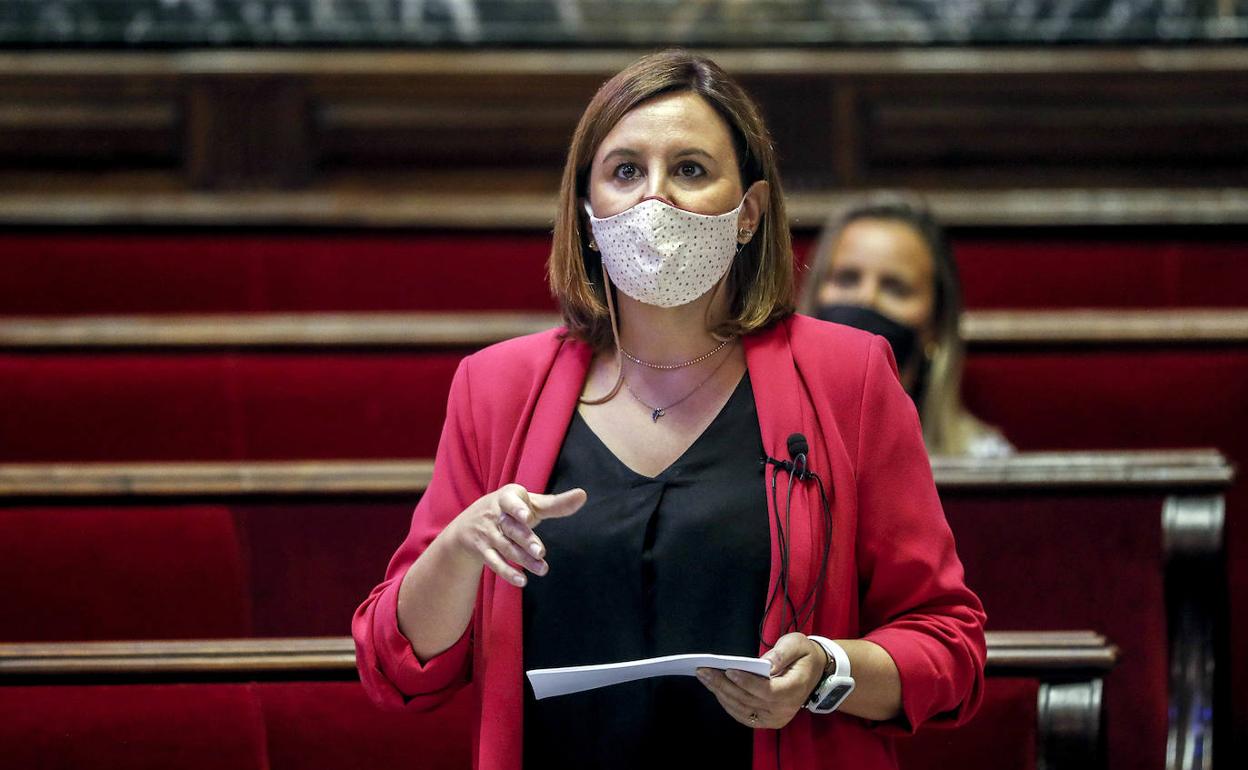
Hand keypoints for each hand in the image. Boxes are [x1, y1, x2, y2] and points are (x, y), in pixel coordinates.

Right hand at [448, 483, 586, 586]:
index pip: (511, 503)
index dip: (518, 510)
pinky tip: (522, 581)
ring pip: (506, 548)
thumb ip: (555, 503)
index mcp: (507, 498)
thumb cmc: (510, 510)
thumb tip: (583, 495)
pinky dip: (507, 573)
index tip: (529, 517)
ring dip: (523, 560)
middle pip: (512, 529)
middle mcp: (494, 515)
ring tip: (542, 569)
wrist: (468, 524)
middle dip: (526, 540)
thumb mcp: (529, 504)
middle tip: (541, 552)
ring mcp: (487, 534)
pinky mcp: (482, 551)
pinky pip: (494, 562)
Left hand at [696, 632, 826, 728]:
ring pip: (743, 709)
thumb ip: (782, 653)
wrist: (814, 673)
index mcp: (794, 690)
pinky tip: (716, 689)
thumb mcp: (797, 645)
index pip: (767, 691)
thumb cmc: (803, 655)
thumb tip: (766, 664)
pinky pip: (743, 715)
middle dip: (724, 685)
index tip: (728, 670)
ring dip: (721, 694)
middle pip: (749, 700)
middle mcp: (784, 710)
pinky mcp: (767, 721)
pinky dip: (728, 703)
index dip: (747, 682)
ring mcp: (775, 719)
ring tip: (704, 677)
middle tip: (704, 671)